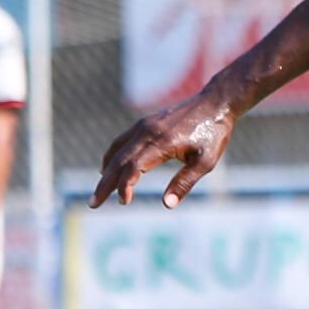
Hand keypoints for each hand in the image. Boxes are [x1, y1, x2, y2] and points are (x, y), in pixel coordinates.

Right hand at [95, 93, 240, 208]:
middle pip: (119, 160)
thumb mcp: (206, 161)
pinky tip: (108, 169)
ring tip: (99, 192)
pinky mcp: (145, 123)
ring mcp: (144, 126)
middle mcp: (148, 132)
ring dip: (106, 172)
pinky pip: (122, 141)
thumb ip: (185, 182)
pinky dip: (112, 156)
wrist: (215, 103)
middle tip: (93, 204)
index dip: (125, 185)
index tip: (125, 201)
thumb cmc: (213, 134)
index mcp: (162, 142)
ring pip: (117, 150)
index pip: (134, 166)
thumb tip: (167, 205)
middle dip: (105, 184)